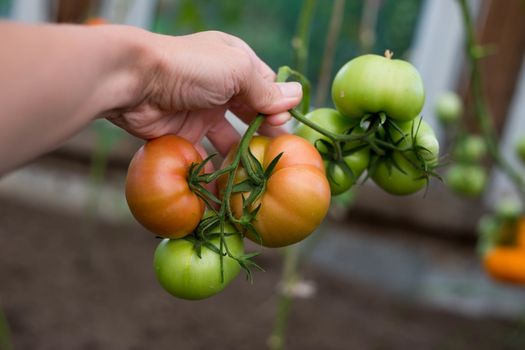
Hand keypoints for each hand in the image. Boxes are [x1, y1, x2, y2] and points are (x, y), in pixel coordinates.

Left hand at [107, 31, 302, 155]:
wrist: (136, 82)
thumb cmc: (192, 69)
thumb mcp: (237, 72)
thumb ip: (265, 90)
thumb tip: (295, 97)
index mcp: (235, 64)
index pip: (266, 86)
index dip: (278, 106)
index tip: (284, 126)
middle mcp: (220, 86)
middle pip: (250, 113)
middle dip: (264, 133)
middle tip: (277, 157)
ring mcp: (202, 110)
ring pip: (229, 136)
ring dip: (242, 154)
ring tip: (256, 174)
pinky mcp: (185, 133)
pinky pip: (206, 153)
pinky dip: (217, 167)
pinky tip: (230, 181)